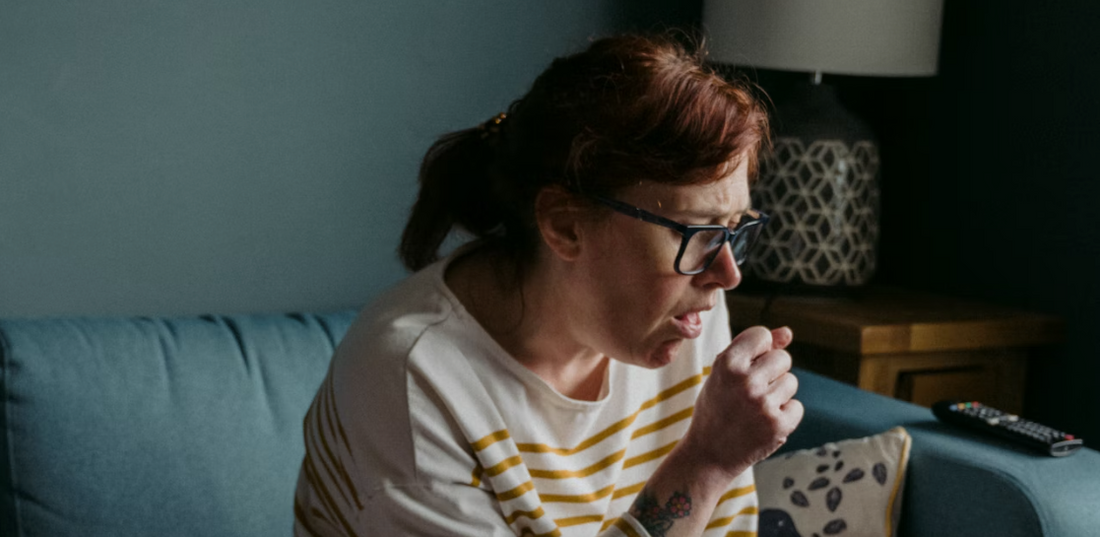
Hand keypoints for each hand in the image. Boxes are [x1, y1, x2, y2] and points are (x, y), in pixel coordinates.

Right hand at [681, 326, 803, 479]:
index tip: (747, 365)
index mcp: (727, 363)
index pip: (762, 335)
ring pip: (791, 382)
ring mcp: (763, 404)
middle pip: (783, 358)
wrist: (708, 454)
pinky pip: (796, 407)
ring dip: (778, 394)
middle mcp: (745, 381)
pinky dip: (784, 415)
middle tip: (750, 392)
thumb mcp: (724, 373)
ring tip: (754, 409)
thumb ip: (754, 349)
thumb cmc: (717, 407)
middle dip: (772, 372)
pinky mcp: (777, 426)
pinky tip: (763, 424)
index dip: (759, 349)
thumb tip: (788, 333)